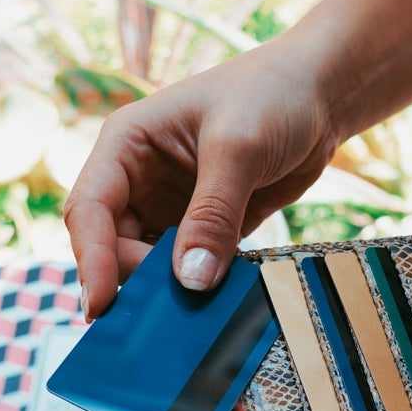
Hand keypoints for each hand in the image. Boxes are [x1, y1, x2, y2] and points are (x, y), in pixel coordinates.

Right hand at [63, 44, 340, 318]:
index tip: (100, 305)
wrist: (321, 93)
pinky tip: (217, 303)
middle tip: (166, 313)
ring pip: (149, 263)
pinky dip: (199, 286)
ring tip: (189, 317)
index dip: (90, 260)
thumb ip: (213, 214)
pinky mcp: (207, 227)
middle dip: (134, 279)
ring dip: (165, 290)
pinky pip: (190, 266)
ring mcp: (172, 205)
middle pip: (113, 245)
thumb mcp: (239, 148)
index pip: (89, 209)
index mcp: (127, 144)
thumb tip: (192, 282)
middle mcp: (140, 178)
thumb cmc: (272, 95)